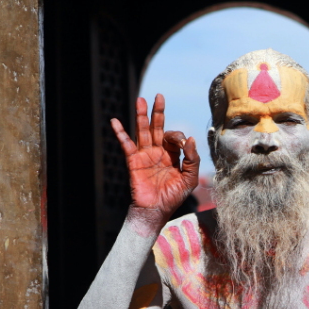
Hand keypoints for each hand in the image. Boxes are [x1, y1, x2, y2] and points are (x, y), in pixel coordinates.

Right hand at [109, 93, 198, 219]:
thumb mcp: (189, 179)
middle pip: (157, 127)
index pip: (174, 137)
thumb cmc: (173, 197)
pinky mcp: (134, 161)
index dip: (180, 138)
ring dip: (141, 116)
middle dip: (158, 112)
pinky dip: (120, 133)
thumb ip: (193, 159)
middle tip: (159, 96)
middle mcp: (158, 152)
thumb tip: (191, 138)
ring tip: (140, 100)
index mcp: (172, 155)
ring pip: (143, 131)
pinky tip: (115, 121)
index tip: (183, 146)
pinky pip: (126, 144)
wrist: (156, 212)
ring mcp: (145, 155)